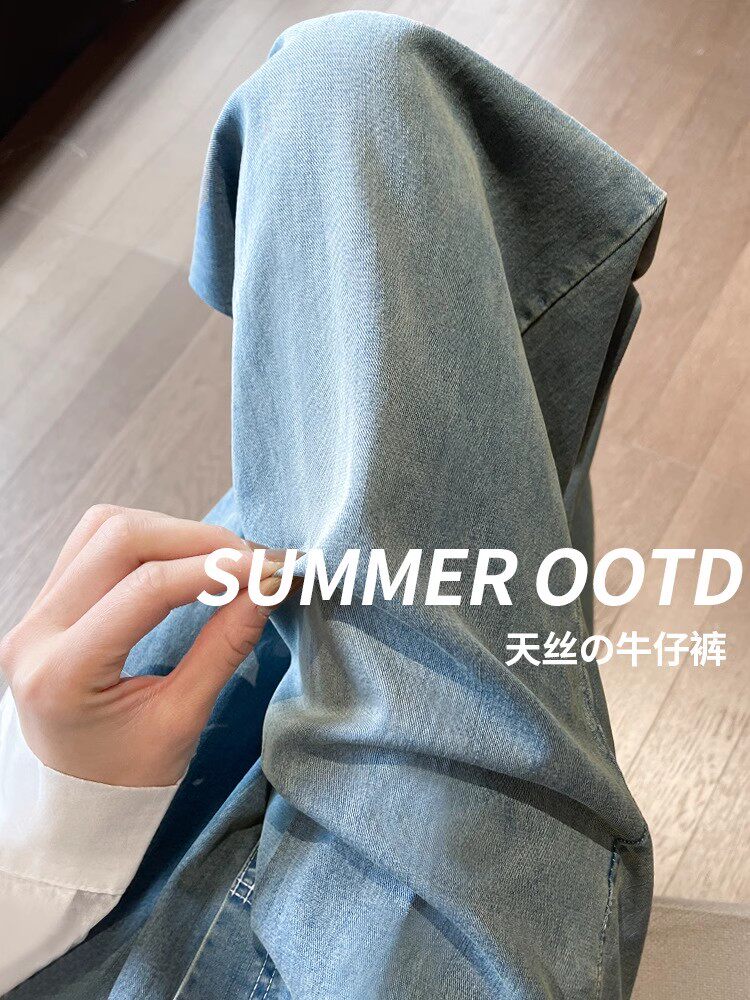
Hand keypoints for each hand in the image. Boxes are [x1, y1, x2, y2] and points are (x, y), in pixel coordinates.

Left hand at [0, 505, 285, 786]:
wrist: (73, 802)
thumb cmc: (125, 779)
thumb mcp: (180, 722)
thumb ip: (223, 649)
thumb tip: (268, 586)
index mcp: (62, 673)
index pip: (146, 588)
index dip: (215, 568)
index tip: (268, 569)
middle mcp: (36, 632)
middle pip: (120, 538)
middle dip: (196, 540)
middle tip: (251, 562)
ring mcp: (34, 613)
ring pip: (104, 527)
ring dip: (170, 532)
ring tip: (219, 561)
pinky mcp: (46, 604)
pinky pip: (94, 542)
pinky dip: (147, 539)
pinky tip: (182, 561)